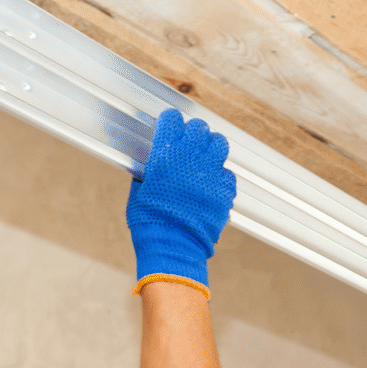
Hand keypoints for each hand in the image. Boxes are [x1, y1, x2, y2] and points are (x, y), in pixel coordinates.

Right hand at [126, 109, 236, 296]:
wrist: (173, 248)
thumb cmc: (150, 222)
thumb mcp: (139, 191)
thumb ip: (148, 171)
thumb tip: (151, 162)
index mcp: (165, 156)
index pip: (172, 120)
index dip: (170, 121)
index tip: (170, 124)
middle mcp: (190, 160)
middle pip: (199, 127)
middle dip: (193, 132)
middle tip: (189, 141)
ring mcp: (211, 174)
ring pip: (220, 144)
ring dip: (211, 146)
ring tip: (205, 156)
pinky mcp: (225, 191)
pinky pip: (227, 173)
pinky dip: (220, 176)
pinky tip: (210, 184)